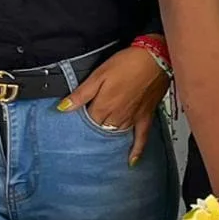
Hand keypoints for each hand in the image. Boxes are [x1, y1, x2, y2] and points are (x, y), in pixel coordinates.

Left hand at [59, 47, 168, 165]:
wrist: (156, 59)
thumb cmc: (128, 63)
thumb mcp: (99, 75)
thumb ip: (81, 94)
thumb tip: (62, 108)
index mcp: (103, 107)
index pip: (86, 122)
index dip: (80, 119)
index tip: (76, 118)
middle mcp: (118, 116)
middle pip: (101, 129)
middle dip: (93, 129)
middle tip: (86, 129)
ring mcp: (133, 118)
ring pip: (117, 133)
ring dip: (109, 136)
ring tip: (101, 141)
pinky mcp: (146, 116)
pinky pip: (142, 137)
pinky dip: (136, 150)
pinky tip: (132, 160)